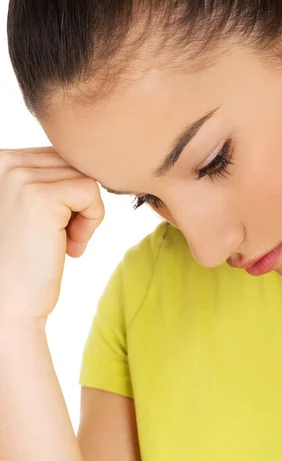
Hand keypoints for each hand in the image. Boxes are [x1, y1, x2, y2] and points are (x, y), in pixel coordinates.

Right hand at [0, 147, 104, 328]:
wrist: (10, 305)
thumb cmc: (28, 259)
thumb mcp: (33, 206)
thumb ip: (51, 177)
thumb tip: (94, 155)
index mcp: (1, 160)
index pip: (60, 157)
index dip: (68, 194)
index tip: (52, 227)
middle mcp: (4, 161)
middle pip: (74, 163)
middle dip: (77, 202)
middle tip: (60, 238)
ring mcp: (19, 176)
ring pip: (86, 177)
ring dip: (85, 214)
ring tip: (63, 243)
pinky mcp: (40, 196)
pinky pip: (91, 192)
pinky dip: (91, 222)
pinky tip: (70, 247)